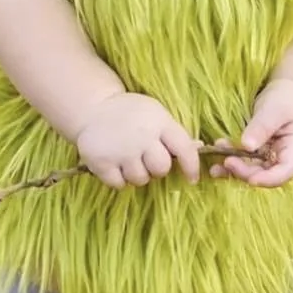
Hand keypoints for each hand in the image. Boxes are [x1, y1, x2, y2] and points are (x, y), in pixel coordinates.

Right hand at [75, 93, 200, 189]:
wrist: (93, 108)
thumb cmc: (132, 114)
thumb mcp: (156, 115)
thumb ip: (174, 133)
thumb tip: (200, 147)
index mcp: (160, 122)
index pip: (184, 148)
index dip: (192, 166)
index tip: (192, 178)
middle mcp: (142, 137)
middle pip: (161, 169)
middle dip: (157, 169)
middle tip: (148, 159)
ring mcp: (121, 151)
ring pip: (140, 180)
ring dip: (138, 174)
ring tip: (129, 159)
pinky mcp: (102, 162)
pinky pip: (120, 185)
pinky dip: (120, 179)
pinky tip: (116, 164)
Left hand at [211, 78, 292, 187]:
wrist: (290, 91)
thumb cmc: (288, 98)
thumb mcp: (275, 109)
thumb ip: (262, 127)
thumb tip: (247, 146)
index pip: (284, 173)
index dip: (267, 180)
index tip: (250, 179)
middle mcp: (284, 159)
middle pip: (266, 175)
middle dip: (245, 173)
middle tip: (227, 161)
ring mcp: (271, 158)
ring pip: (253, 172)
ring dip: (235, 170)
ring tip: (215, 167)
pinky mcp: (259, 153)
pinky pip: (245, 162)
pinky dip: (232, 162)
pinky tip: (216, 160)